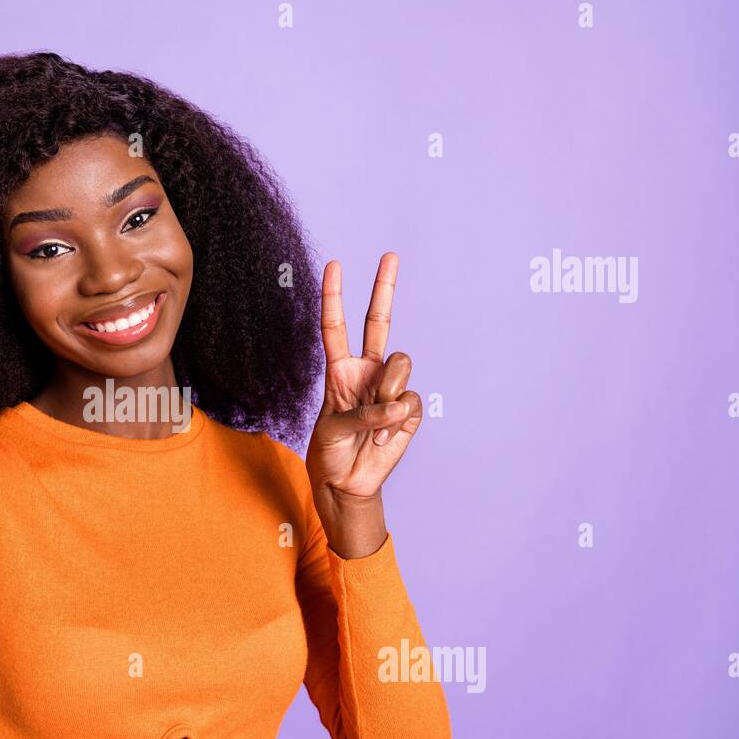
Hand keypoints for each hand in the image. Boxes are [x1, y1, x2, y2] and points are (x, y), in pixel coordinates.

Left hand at [305, 252, 421, 527]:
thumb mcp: (331, 430)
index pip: (335, 327)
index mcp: (340, 370)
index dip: (334, 296)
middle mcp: (366, 372)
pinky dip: (394, 421)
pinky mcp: (407, 411)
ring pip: (401, 363)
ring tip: (374, 419)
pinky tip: (383, 440)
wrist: (346, 483)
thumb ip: (361, 413)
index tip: (334, 264)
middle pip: (378, 322)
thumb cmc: (329, 453)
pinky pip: (409, 401)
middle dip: (383, 288)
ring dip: (388, 388)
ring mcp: (389, 389)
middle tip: (389, 254)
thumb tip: (395, 405)